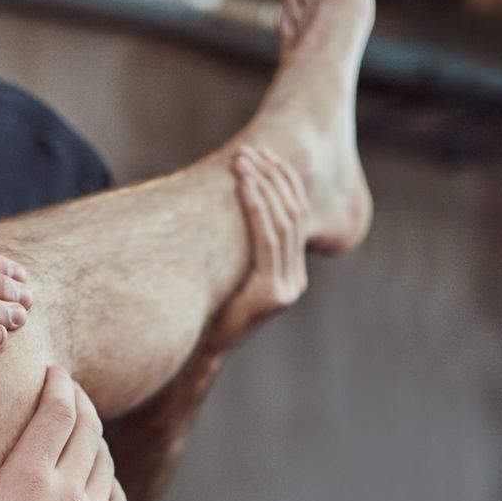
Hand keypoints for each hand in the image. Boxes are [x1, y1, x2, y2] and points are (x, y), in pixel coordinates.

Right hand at [0, 365, 128, 500]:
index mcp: (28, 480)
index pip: (57, 413)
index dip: (60, 385)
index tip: (55, 372)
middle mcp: (69, 492)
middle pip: (89, 429)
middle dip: (81, 402)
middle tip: (70, 389)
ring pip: (106, 462)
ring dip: (95, 439)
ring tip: (82, 430)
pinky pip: (116, 498)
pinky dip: (108, 478)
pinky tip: (97, 480)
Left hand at [209, 146, 309, 347]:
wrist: (204, 348)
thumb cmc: (210, 305)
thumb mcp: (232, 270)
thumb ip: (244, 246)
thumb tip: (235, 200)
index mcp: (291, 272)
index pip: (297, 216)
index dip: (284, 182)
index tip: (264, 155)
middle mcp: (295, 279)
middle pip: (293, 215)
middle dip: (273, 178)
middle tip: (251, 151)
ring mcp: (287, 287)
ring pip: (283, 224)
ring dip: (263, 186)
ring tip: (243, 161)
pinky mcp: (272, 294)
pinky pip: (267, 241)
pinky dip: (256, 208)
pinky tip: (245, 186)